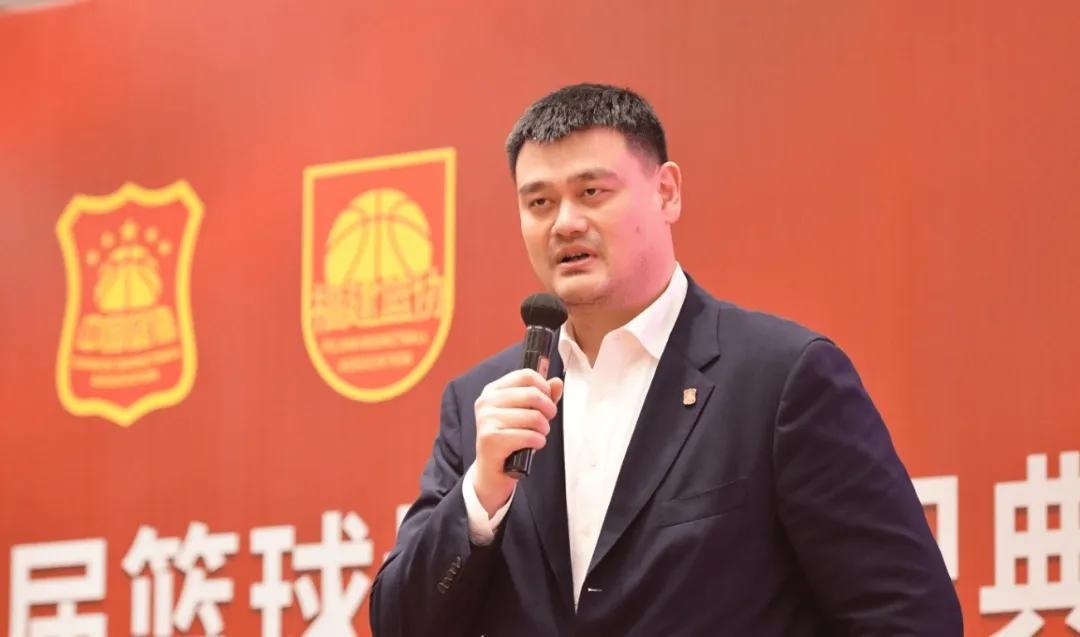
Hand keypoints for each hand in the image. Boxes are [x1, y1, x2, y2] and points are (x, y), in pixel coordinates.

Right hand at [473, 369, 563, 516]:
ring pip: (534, 417)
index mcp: (493, 390)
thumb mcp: (526, 414)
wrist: (492, 471)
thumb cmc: (510, 439)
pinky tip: (533, 445)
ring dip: (544, 429)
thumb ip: (543, 397)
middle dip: (548, 410)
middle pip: (532, 394)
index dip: (544, 388)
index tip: (547, 401)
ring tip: (539, 435)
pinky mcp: (490, 439)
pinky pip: (529, 435)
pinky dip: (538, 442)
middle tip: (547, 422)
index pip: (526, 375)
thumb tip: (557, 382)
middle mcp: (486, 401)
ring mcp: (486, 420)